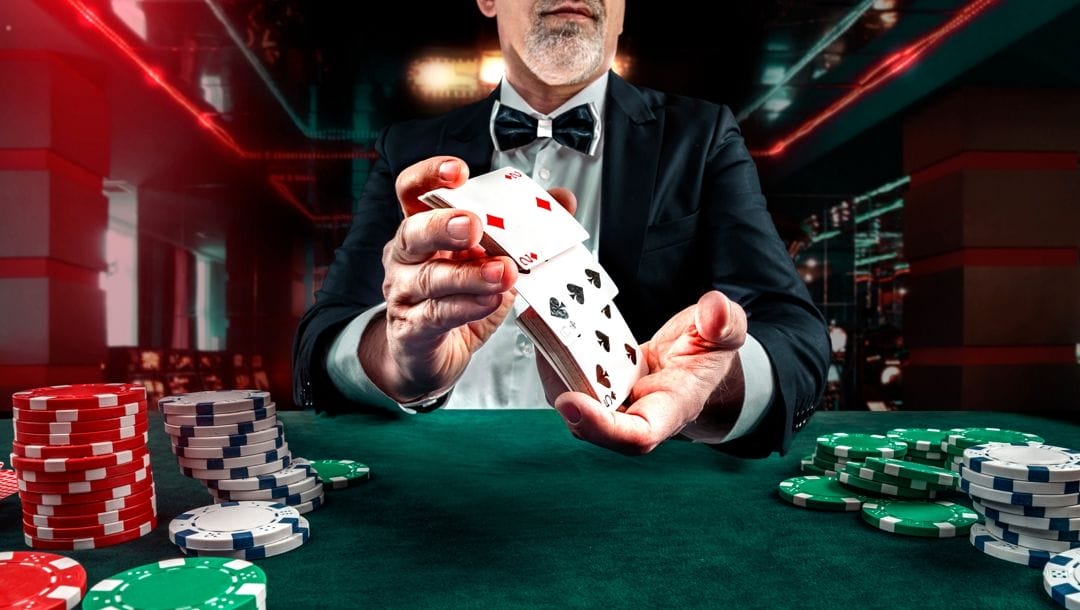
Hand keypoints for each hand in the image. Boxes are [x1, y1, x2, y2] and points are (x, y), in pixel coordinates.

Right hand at [361, 156, 577, 403]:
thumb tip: (561, 199)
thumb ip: (523, 227)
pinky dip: (466, 307)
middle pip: (413, 232)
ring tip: (501, 271)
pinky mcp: (412, 329)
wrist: (428, 355)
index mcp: (423, 228)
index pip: (413, 191)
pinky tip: (489, 301)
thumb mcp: (492, 258)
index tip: (458, 171)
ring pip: (431, 277)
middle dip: (444, 225)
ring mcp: (404, 293)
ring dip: (469, 274)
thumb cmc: (457, 299)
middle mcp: (406, 256)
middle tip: (475, 225)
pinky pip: (437, 315)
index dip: (430, 176)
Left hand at [546, 290, 747, 454]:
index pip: (639, 435)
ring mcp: (617, 406)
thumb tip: (714, 313)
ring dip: (554, 378)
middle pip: (596, 428)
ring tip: (541, 338)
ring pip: (576, 409)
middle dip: (565, 399)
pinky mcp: (601, 390)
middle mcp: (640, 416)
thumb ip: (725, 323)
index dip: (603, 427)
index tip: (573, 405)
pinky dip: (556, 365)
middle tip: (545, 356)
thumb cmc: (712, 347)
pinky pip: (572, 386)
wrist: (697, 357)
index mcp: (674, 408)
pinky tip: (546, 336)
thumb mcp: (730, 330)